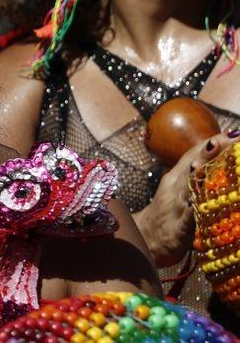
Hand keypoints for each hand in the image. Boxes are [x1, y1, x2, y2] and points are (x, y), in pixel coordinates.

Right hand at [136, 132, 234, 267]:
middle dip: (210, 152)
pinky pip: (188, 217)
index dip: (210, 142)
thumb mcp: (177, 193)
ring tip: (214, 160)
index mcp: (175, 179)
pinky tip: (200, 201)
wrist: (143, 242)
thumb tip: (209, 159)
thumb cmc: (166, 217)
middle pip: (193, 166)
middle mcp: (175, 189)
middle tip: (229, 138)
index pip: (193, 155)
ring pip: (190, 187)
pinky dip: (194, 208)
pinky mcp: (178, 229)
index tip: (230, 131)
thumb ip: (192, 177)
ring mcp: (175, 207)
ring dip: (202, 173)